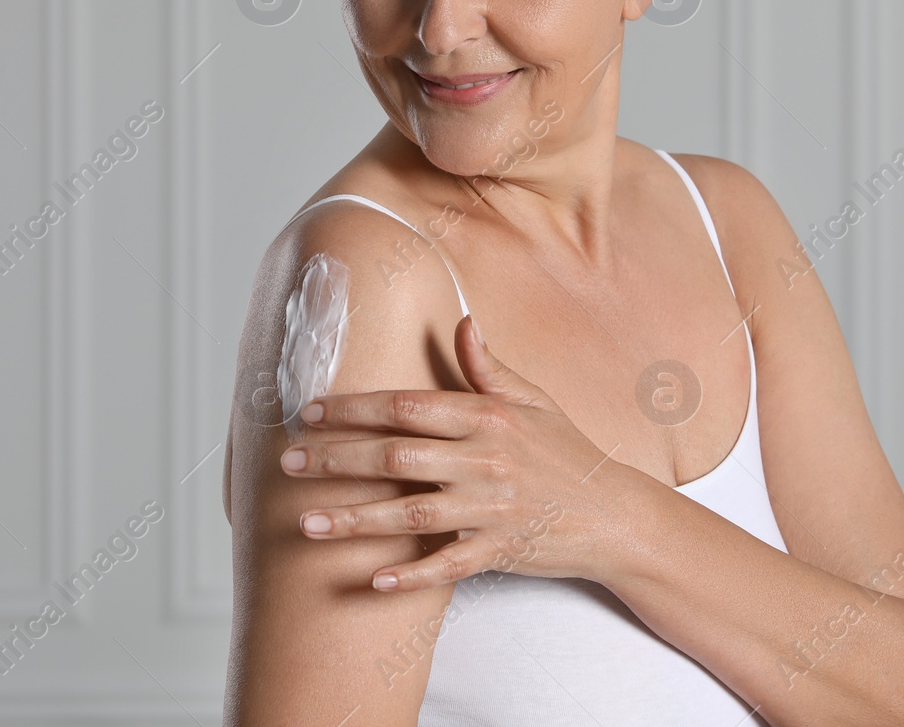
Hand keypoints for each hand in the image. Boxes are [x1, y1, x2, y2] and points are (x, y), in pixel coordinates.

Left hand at [278, 314, 642, 592]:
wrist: (615, 514)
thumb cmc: (569, 453)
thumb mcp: (534, 401)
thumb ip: (489, 367)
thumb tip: (462, 322)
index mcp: (486, 418)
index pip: (405, 407)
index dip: (353, 408)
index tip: (310, 412)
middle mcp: (484, 460)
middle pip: (394, 458)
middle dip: (335, 460)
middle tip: (288, 463)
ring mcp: (490, 508)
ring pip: (409, 515)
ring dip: (353, 520)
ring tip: (306, 524)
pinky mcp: (499, 551)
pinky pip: (446, 565)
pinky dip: (411, 576)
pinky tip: (372, 581)